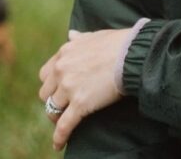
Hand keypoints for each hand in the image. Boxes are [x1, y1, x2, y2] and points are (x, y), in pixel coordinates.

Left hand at [38, 28, 129, 150]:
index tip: (59, 90)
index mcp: (64, 53)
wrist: (134, 53)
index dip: (52, 84)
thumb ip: (79, 38)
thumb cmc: (120, 43)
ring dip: (57, 117)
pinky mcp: (80, 104)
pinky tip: (58, 145)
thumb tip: (71, 34)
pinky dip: (59, 137)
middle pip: (45, 93)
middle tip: (64, 106)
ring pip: (52, 109)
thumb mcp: (95, 36)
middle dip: (53, 100)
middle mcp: (62, 69)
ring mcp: (69, 87)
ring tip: (63, 123)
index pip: (46, 74)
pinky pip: (64, 125)